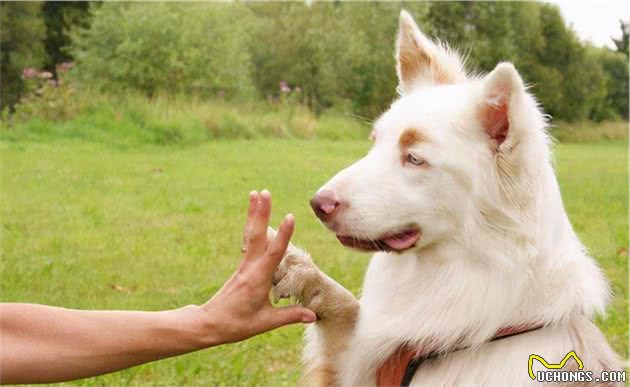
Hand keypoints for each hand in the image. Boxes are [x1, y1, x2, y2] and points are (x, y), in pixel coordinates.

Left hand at [197, 190, 316, 344]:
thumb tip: (313, 315)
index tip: (290, 216)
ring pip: (251, 234)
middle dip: (261, 212)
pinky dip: (253, 226)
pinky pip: (249, 241)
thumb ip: (290, 316)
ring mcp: (245, 265)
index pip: (274, 252)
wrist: (209, 323)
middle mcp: (250, 267)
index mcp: (258, 278)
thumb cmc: (236, 324)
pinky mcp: (242, 267)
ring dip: (255, 213)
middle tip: (264, 191)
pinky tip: (255, 218)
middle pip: (257, 234)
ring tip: (257, 193)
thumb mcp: (265, 322)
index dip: (283, 235)